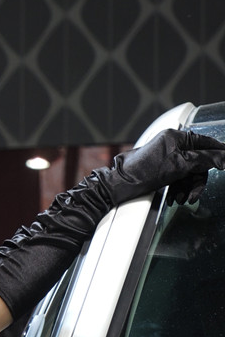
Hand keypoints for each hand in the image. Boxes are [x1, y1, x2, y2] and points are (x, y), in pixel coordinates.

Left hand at [102, 129, 224, 205]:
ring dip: (186, 188)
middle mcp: (173, 144)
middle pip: (198, 162)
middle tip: (193, 196)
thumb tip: (224, 156)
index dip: (219, 153)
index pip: (206, 142)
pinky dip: (177, 189)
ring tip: (179, 199)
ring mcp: (167, 157)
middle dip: (196, 181)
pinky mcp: (161, 169)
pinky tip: (172, 199)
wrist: (121, 183)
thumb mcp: (180, 165)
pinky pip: (177, 178)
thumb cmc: (145, 170)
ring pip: (188, 173)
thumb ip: (205, 159)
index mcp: (177, 137)